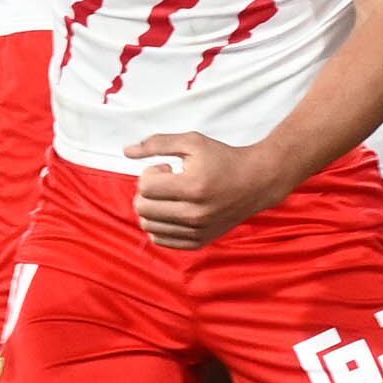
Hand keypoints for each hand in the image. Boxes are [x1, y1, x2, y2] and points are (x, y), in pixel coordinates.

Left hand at [123, 132, 280, 250]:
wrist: (257, 181)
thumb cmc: (224, 158)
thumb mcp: (192, 142)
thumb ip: (157, 144)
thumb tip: (126, 151)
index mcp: (192, 187)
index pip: (145, 187)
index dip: (149, 174)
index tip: (166, 169)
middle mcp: (194, 213)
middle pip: (142, 208)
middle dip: (147, 192)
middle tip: (166, 182)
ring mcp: (197, 230)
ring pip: (148, 226)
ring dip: (152, 208)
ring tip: (171, 197)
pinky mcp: (199, 241)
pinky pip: (161, 240)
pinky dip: (159, 225)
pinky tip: (173, 210)